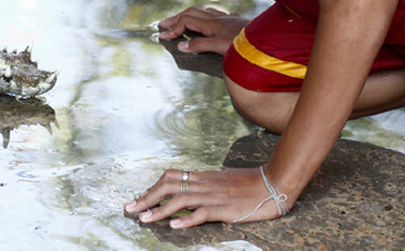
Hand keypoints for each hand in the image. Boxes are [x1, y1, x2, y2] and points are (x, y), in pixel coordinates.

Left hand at [124, 166, 288, 227]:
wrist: (275, 183)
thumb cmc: (251, 183)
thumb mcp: (223, 180)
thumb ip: (205, 185)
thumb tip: (188, 192)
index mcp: (203, 177)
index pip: (170, 177)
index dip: (152, 187)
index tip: (138, 198)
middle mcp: (205, 184)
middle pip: (169, 185)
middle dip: (147, 197)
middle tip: (129, 208)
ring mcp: (214, 196)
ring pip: (181, 199)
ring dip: (160, 209)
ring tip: (144, 218)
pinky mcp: (226, 209)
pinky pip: (203, 213)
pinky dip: (187, 219)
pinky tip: (175, 225)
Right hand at [157, 6, 247, 55]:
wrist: (270, 40)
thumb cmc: (246, 46)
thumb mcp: (221, 47)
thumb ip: (200, 46)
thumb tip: (181, 45)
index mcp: (212, 24)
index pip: (186, 21)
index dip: (173, 29)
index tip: (163, 37)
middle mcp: (219, 18)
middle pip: (191, 13)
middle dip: (176, 18)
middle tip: (163, 24)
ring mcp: (228, 19)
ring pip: (204, 12)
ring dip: (190, 15)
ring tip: (182, 20)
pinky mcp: (237, 22)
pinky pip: (218, 15)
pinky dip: (207, 17)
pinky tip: (212, 21)